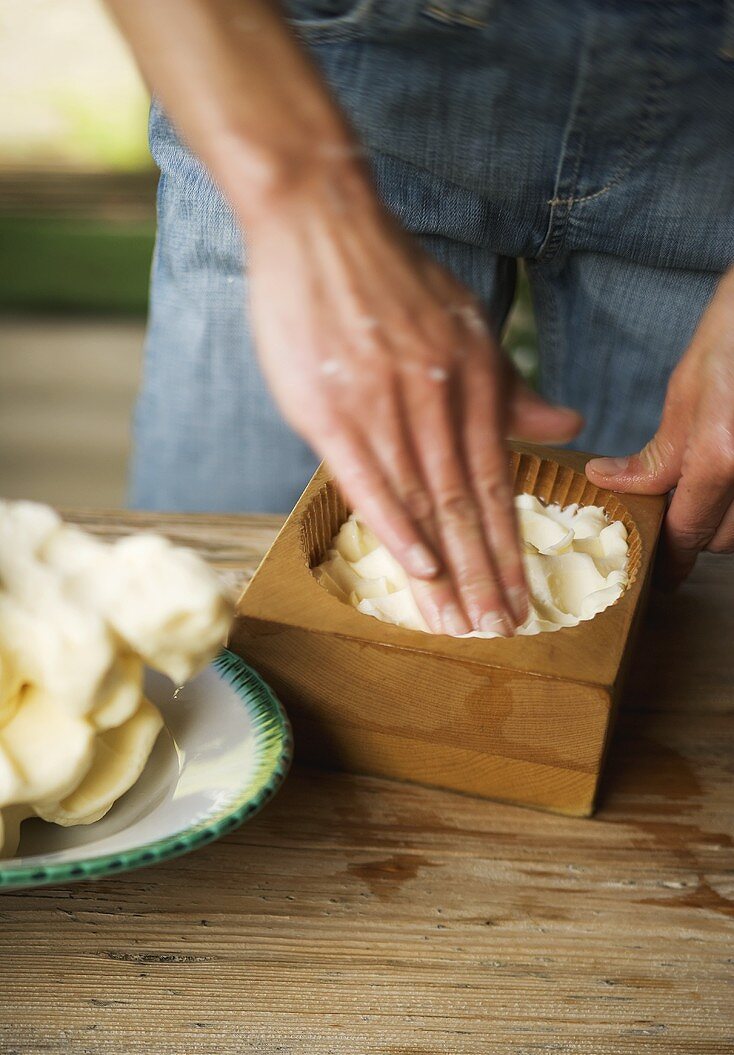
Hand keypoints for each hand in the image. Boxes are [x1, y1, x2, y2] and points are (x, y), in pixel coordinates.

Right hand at [248, 169, 581, 634]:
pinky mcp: (330, 409)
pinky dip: (395, 527)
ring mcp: (382, 405)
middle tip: (500, 631)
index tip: (520, 597)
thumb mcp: (466, 324)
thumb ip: (510, 386)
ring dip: (445, 570)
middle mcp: (435, 398)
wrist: (320, 223)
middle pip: (467, 504)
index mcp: (470, 381)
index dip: (511, 546)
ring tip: (459, 624)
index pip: (498, 481)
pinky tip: (416, 568)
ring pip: (423, 502)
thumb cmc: (390, 278)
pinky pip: (368, 479)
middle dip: (485, 575)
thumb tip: (567, 424)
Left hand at [586, 267, 733, 586]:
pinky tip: (730, 482)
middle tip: (676, 513)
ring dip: (728, 520)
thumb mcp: (690, 387)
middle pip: (725, 540)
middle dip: (698, 533)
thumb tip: (612, 481)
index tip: (659, 572)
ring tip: (707, 491)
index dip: (669, 558)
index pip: (688, 532)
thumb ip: (660, 451)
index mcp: (723, 454)